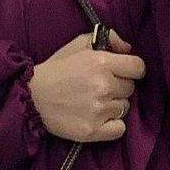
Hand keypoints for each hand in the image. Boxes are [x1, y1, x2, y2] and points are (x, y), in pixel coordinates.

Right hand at [27, 27, 145, 141]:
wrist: (31, 98)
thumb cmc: (55, 70)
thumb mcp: (78, 45)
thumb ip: (108, 39)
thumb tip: (128, 48)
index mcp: (101, 62)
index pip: (138, 67)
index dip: (133, 69)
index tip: (124, 73)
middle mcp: (103, 86)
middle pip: (130, 88)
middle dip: (119, 87)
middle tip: (100, 87)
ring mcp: (99, 110)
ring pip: (124, 108)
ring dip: (113, 105)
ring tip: (95, 102)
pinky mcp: (93, 130)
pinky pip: (120, 129)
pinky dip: (113, 125)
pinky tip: (99, 118)